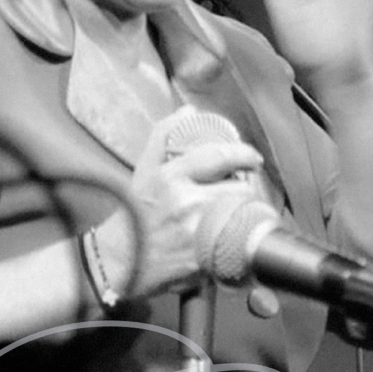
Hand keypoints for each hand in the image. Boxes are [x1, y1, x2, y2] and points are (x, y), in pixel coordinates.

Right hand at [92, 110, 264, 298]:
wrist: (120, 260)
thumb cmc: (134, 213)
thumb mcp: (144, 169)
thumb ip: (164, 135)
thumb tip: (189, 111)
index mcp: (170, 178)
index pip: (219, 157)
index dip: (243, 155)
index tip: (252, 159)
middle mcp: (185, 203)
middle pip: (238, 189)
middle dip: (243, 190)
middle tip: (240, 194)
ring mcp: (195, 233)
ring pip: (240, 215)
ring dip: (244, 213)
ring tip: (235, 215)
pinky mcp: (203, 260)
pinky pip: (234, 244)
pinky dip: (238, 240)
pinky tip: (232, 239)